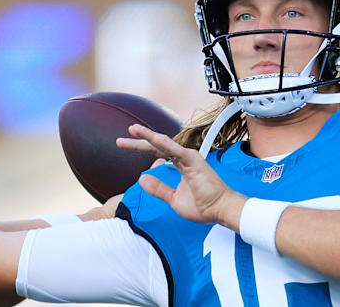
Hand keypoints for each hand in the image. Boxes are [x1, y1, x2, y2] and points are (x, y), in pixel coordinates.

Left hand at [116, 124, 245, 227]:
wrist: (219, 210)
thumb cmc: (203, 205)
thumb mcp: (173, 198)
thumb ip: (159, 188)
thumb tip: (142, 178)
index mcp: (181, 165)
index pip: (157, 153)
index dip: (140, 148)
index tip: (122, 145)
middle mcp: (184, 158)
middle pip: (157, 146)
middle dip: (138, 142)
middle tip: (120, 140)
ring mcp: (189, 157)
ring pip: (164, 143)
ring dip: (148, 136)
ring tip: (133, 130)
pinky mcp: (194, 161)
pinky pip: (176, 150)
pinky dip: (164, 143)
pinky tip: (152, 138)